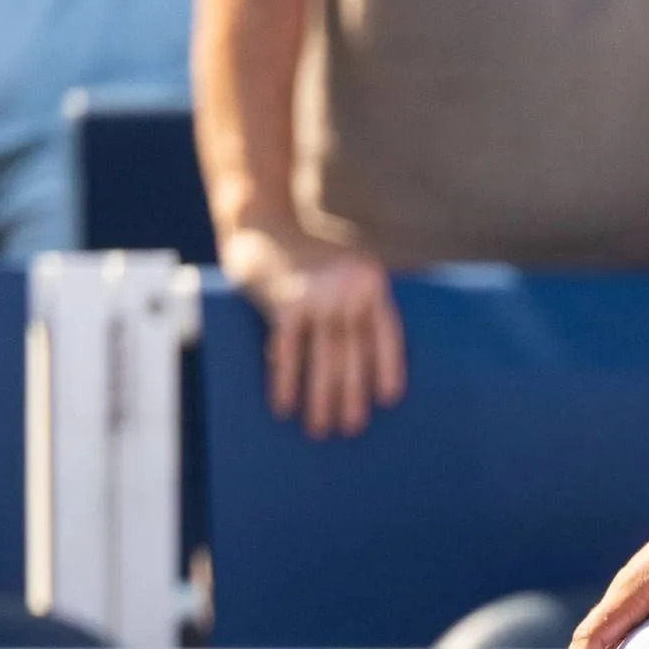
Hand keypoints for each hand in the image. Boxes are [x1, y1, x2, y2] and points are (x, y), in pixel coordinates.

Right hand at [224, 223, 404, 439]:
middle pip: (355, 354)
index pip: (387, 335)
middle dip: (351, 395)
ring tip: (319, 429)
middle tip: (350, 428)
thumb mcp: (344, 268)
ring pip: (325, 358)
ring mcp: (318, 296)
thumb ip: (357, 302)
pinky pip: (288, 351)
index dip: (388, 368)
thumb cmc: (304, 253)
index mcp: (371, 282)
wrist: (260, 219)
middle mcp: (350, 289)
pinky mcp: (285, 303)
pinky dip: (286, 381)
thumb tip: (363, 356)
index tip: (388, 399)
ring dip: (321, 399)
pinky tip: (285, 406)